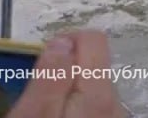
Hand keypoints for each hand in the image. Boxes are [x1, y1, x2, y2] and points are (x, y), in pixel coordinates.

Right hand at [7, 30, 122, 117]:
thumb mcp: (31, 114)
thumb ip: (49, 77)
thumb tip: (62, 41)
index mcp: (99, 94)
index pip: (94, 39)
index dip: (64, 41)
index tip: (41, 62)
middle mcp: (115, 103)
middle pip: (92, 62)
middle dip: (64, 69)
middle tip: (37, 94)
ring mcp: (114, 116)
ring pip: (91, 84)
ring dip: (68, 88)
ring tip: (45, 109)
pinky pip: (93, 104)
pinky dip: (75, 105)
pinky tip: (58, 115)